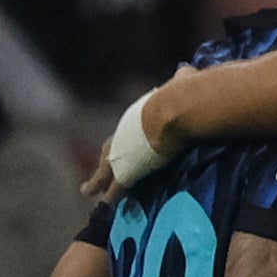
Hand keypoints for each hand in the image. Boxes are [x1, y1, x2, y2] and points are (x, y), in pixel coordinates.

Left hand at [85, 70, 188, 199]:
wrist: (176, 109)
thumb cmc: (182, 94)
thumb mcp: (181, 83)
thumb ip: (182, 80)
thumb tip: (187, 72)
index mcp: (136, 115)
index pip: (125, 132)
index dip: (122, 143)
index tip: (119, 150)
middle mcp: (124, 133)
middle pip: (108, 151)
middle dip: (102, 163)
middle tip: (94, 171)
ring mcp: (123, 152)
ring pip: (105, 171)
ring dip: (96, 181)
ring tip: (89, 191)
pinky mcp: (128, 170)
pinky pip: (116, 187)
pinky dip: (110, 196)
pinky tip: (106, 203)